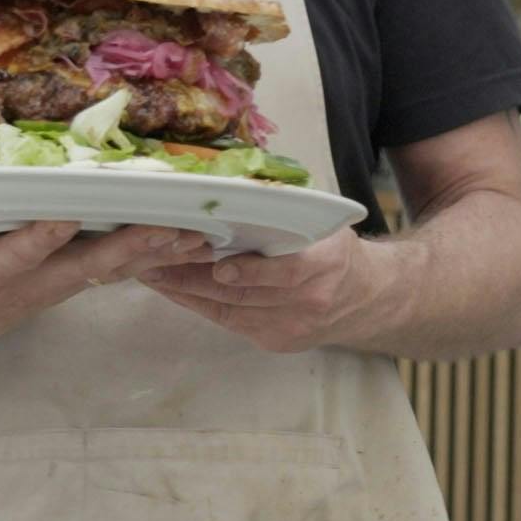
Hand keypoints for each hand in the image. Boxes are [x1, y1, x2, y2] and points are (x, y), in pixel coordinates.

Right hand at [0, 219, 207, 370]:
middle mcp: (32, 284)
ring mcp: (58, 286)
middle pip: (87, 265)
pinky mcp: (74, 282)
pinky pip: (122, 269)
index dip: (41, 239)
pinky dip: (158, 256)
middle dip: (129, 248)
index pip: (18, 254)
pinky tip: (197, 241)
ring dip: (158, 253)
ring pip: (115, 268)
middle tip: (169, 228)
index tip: (66, 216)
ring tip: (202, 234)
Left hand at [135, 227, 390, 354]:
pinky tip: (175, 290)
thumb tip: (238, 179)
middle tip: (154, 260)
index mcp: (326, 264)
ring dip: (188, 293)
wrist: (366, 297)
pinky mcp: (277, 341)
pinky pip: (231, 323)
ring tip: (153, 273)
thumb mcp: (322, 223)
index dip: (250, 270)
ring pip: (231, 310)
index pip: (287, 272)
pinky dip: (201, 305)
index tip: (213, 260)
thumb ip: (287, 211)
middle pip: (246, 294)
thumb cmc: (334, 250)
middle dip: (195, 279)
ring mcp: (291, 327)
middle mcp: (309, 302)